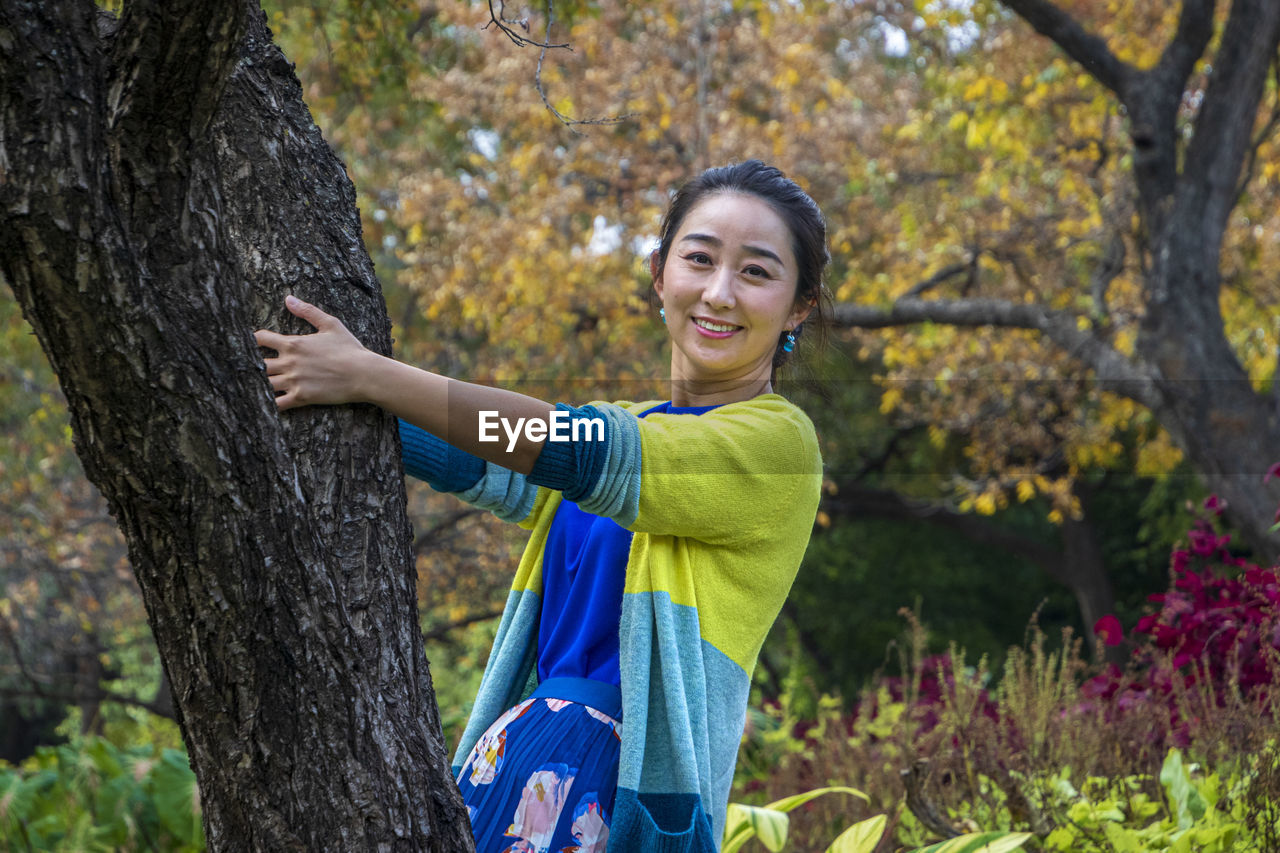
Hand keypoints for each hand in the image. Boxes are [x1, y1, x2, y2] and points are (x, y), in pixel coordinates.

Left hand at [254, 295, 373, 409]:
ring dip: (256, 384)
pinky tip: (263, 404)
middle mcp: (290, 362)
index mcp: (294, 343)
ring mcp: (294, 381)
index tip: (251, 344)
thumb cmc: (350, 349)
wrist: (364, 374)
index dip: (252, 340)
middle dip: (249, 364)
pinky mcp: (301, 397)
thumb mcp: (331, 324)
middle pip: (257, 363)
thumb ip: (308, 311)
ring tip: (251, 385)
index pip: (260, 338)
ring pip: (263, 383)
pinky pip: (277, 404)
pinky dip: (267, 404)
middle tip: (245, 367)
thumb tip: (288, 298)